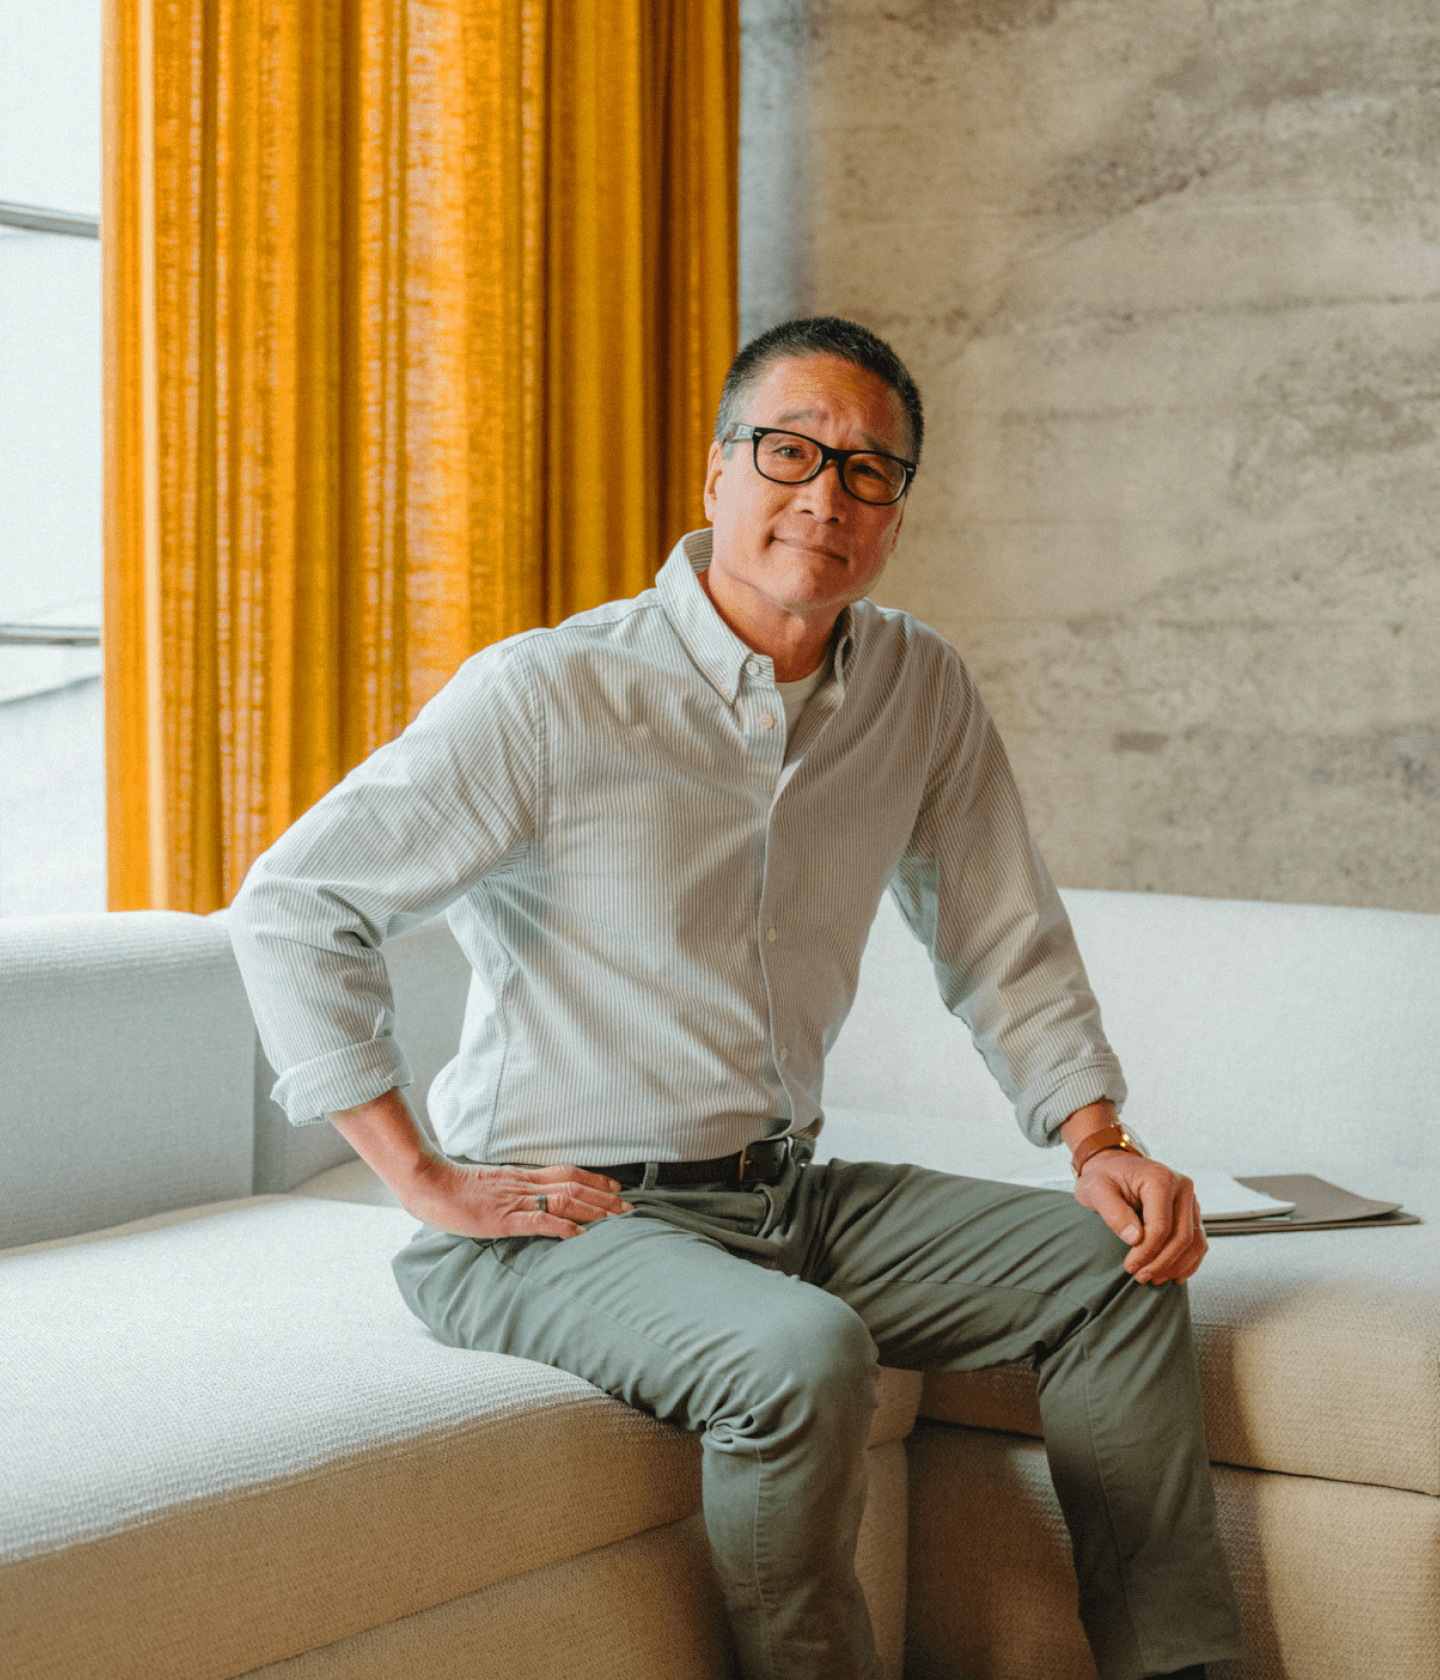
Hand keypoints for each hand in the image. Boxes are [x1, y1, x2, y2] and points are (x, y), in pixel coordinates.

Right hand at [400, 1153, 633, 1240]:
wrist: (429, 1184)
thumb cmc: (454, 1188)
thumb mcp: (490, 1185)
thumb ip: (510, 1190)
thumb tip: (529, 1199)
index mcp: (521, 1176)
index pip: (567, 1173)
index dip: (594, 1179)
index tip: (616, 1187)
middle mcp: (524, 1184)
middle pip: (574, 1186)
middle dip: (605, 1197)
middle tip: (630, 1207)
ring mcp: (514, 1201)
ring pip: (563, 1200)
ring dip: (594, 1209)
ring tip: (616, 1218)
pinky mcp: (502, 1219)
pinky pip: (537, 1221)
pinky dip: (561, 1227)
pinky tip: (579, 1234)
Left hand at [1071, 1149, 1206, 1283]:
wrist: (1112, 1164)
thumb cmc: (1102, 1177)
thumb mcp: (1095, 1189)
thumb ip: (1113, 1212)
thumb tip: (1136, 1239)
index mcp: (1161, 1179)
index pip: (1161, 1226)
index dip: (1147, 1252)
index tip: (1129, 1267)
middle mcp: (1182, 1187)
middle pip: (1182, 1237)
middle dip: (1162, 1262)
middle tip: (1140, 1277)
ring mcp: (1190, 1199)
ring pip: (1195, 1242)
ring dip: (1177, 1265)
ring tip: (1154, 1278)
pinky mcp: (1191, 1211)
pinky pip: (1198, 1240)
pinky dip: (1188, 1260)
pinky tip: (1172, 1275)